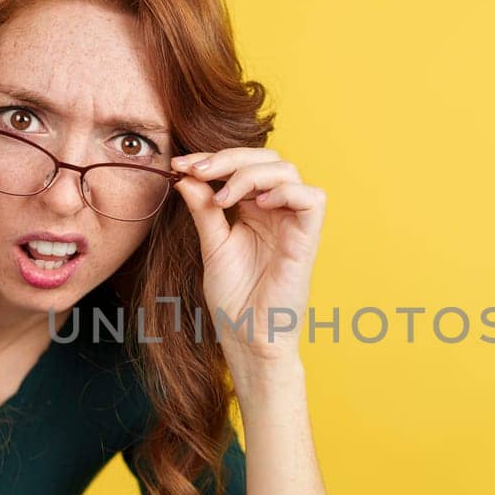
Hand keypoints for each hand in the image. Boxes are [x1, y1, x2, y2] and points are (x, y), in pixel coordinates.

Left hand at [170, 147, 325, 363]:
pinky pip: (313, 199)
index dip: (214, 158)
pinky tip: (259, 204)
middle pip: (268, 158)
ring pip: (288, 171)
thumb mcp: (212, 244)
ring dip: (251, 173)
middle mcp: (278, 212)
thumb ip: (203, 209)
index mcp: (256, 210)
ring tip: (223, 196)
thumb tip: (186, 175)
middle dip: (230, 157)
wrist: (247, 337)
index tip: (182, 164)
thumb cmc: (234, 299)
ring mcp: (294, 224)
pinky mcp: (307, 240)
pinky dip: (287, 192)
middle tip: (198, 170)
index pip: (244, 165)